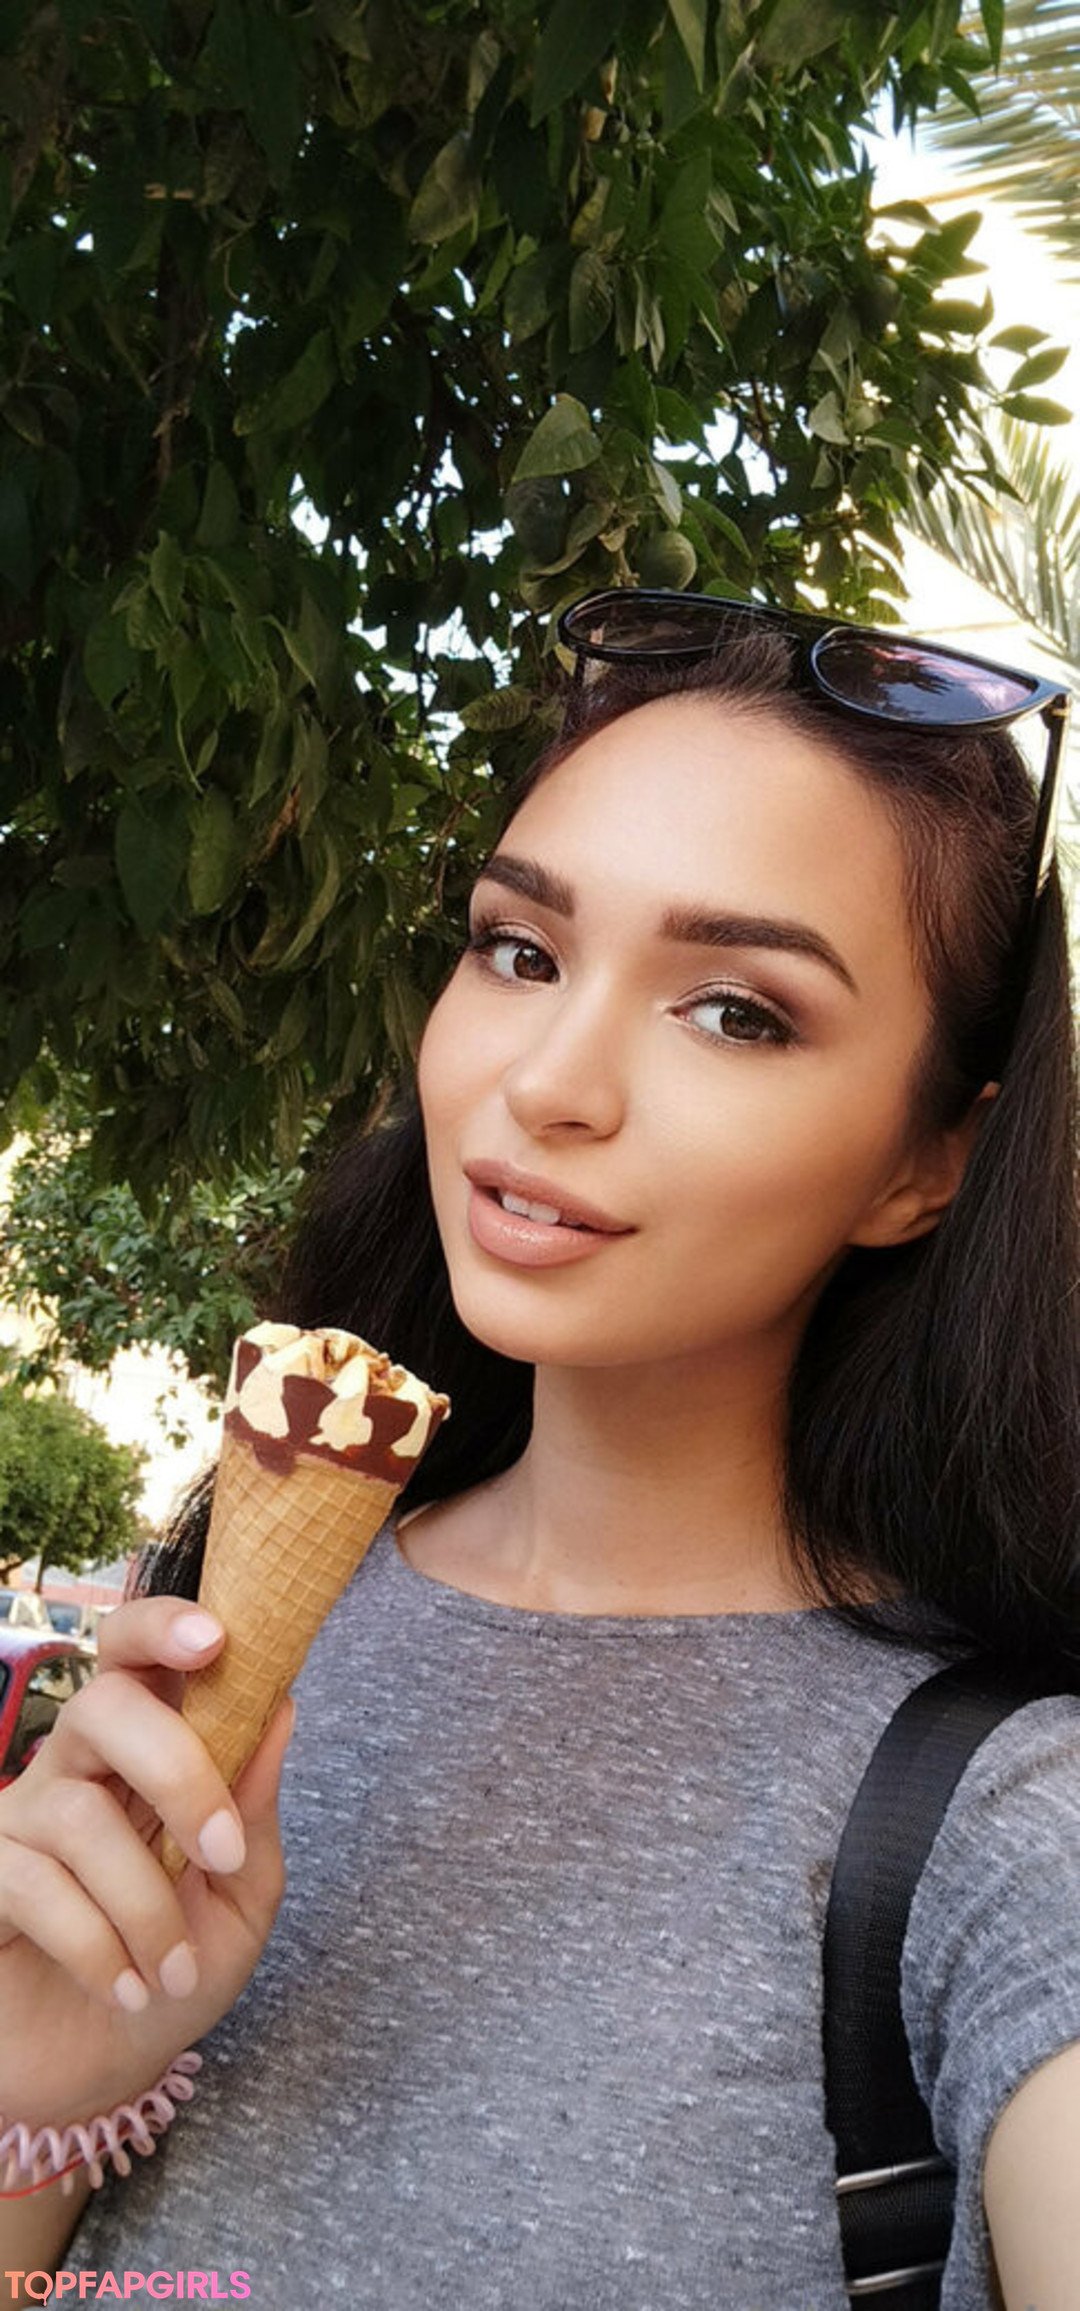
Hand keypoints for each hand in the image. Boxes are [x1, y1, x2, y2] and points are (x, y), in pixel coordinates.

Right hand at [0, 1595, 295, 2137]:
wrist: (101, 2074)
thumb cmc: (176, 1972)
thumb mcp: (240, 1898)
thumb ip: (254, 1810)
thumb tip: (282, 1707)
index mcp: (146, 1752)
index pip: (136, 1653)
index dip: (164, 1626)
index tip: (215, 1638)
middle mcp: (77, 1766)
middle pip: (105, 1703)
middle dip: (177, 1771)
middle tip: (221, 1854)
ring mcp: (21, 1818)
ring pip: (81, 1814)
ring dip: (145, 1903)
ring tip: (174, 1972)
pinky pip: (35, 1884)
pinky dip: (96, 1943)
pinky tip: (126, 1988)